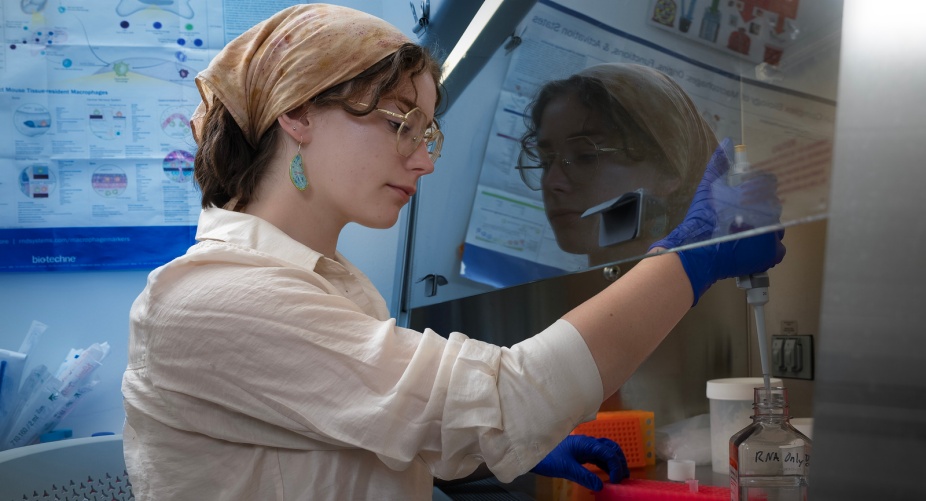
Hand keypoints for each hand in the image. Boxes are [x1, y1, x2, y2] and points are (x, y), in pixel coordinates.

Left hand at [529, 435, 628, 490]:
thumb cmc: (547, 457)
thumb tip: (601, 486)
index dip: (616, 466)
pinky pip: (597, 457)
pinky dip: (605, 465)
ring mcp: (583, 447)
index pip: (608, 452)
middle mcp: (587, 443)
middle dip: (620, 461)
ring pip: (605, 452)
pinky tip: (606, 475)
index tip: (617, 481)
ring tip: (619, 477)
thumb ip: (584, 476)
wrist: (532, 452)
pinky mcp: (579, 453)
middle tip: (624, 477)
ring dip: (614, 463)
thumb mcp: (566, 468)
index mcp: (586, 443)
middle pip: (611, 448)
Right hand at [648, 138, 785, 304]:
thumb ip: (718, 164)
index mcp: (759, 193)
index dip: (761, 190)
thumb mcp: (708, 186)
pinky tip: (753, 249)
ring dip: (765, 230)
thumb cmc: (703, 218)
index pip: (771, 184)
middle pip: (774, 208)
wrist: (698, 251)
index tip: (750, 198)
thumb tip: (726, 141)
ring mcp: (773, 232)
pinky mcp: (772, 252)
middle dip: (761, 212)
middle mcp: (771, 211)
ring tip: (747, 236)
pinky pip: (778, 248)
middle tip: (743, 220)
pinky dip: (768, 249)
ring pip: (777, 228)